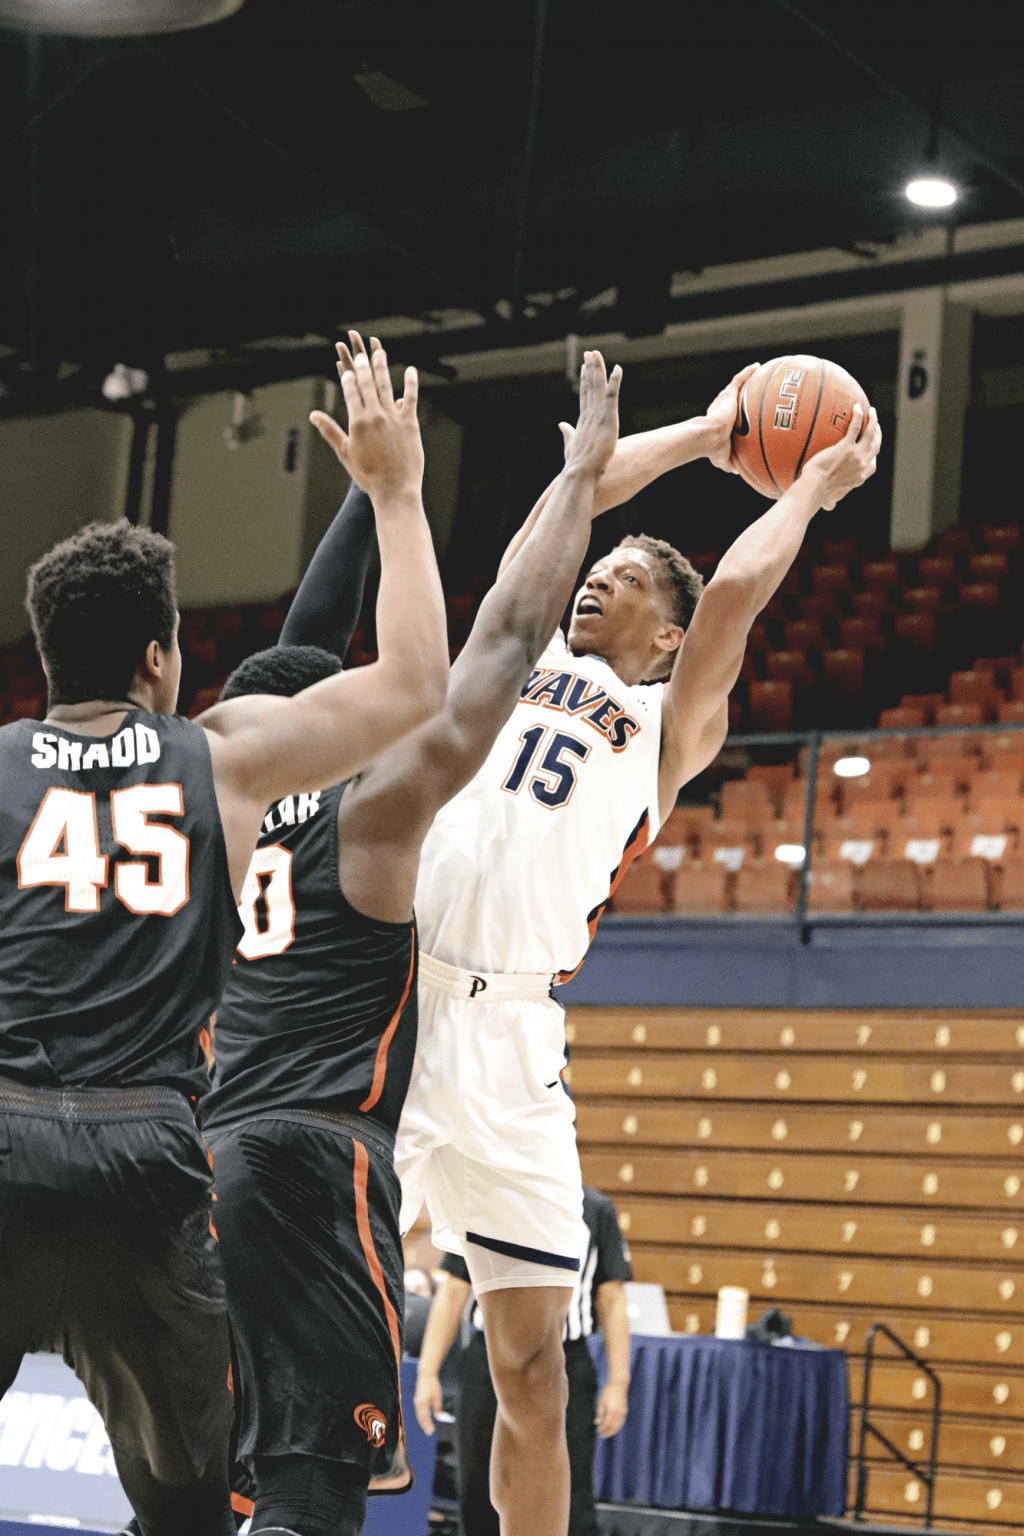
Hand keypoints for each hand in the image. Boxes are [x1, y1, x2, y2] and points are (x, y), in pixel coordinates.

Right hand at [309, 331, 423, 503]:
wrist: (394, 490)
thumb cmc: (368, 475)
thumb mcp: (345, 452)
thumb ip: (329, 430)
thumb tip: (313, 415)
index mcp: (357, 422)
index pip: (350, 392)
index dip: (347, 377)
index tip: (345, 366)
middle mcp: (374, 416)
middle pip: (366, 383)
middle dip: (362, 366)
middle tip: (360, 353)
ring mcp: (393, 418)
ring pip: (386, 386)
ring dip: (381, 366)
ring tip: (378, 351)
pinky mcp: (410, 423)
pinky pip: (410, 398)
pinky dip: (410, 383)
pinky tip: (410, 370)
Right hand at [413, 1368, 441, 1436]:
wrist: (425, 1374)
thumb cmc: (432, 1384)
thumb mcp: (437, 1396)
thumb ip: (437, 1407)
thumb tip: (438, 1417)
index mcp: (422, 1402)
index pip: (424, 1417)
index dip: (427, 1425)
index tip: (431, 1432)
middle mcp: (417, 1403)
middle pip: (420, 1418)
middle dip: (425, 1426)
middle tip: (429, 1433)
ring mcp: (416, 1402)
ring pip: (418, 1416)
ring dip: (422, 1423)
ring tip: (427, 1429)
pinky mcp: (417, 1400)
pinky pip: (418, 1412)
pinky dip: (421, 1418)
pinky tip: (425, 1420)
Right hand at [555, 349, 621, 478]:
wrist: (579, 472)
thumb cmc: (576, 463)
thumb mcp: (571, 444)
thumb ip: (567, 433)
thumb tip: (561, 424)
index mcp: (583, 420)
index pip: (584, 395)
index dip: (585, 380)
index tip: (585, 366)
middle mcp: (589, 414)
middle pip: (590, 386)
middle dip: (590, 368)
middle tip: (590, 352)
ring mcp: (597, 415)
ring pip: (598, 387)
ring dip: (598, 369)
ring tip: (597, 354)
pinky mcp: (607, 419)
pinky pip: (611, 396)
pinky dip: (615, 382)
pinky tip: (618, 369)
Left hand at [595, 1380, 628, 1437]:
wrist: (619, 1385)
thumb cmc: (608, 1392)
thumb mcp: (602, 1401)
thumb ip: (600, 1413)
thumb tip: (596, 1423)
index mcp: (612, 1410)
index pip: (607, 1424)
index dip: (602, 1429)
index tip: (597, 1431)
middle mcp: (618, 1413)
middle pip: (613, 1427)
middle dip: (607, 1432)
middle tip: (602, 1435)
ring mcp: (623, 1412)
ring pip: (618, 1426)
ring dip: (613, 1431)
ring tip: (607, 1433)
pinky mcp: (625, 1411)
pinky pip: (621, 1422)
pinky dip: (618, 1427)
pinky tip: (614, 1428)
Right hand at [703, 363, 760, 474]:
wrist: (709, 437)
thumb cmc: (714, 449)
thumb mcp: (724, 459)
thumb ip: (730, 464)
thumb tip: (737, 471)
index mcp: (720, 422)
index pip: (730, 416)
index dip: (737, 414)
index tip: (745, 415)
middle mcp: (722, 408)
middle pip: (734, 399)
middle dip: (742, 395)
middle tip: (753, 393)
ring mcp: (725, 400)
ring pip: (738, 387)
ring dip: (747, 379)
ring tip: (759, 374)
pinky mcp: (728, 394)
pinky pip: (739, 379)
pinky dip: (748, 372)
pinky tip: (757, 366)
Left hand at [801, 403, 881, 510]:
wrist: (815, 489)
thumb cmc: (819, 496)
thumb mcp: (830, 501)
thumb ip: (832, 501)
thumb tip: (829, 507)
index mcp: (860, 477)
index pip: (872, 464)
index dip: (874, 454)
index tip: (872, 448)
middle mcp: (862, 465)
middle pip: (876, 446)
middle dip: (878, 434)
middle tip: (875, 425)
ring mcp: (857, 455)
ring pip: (871, 434)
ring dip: (873, 421)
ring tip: (871, 412)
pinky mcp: (846, 447)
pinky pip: (856, 427)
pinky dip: (859, 416)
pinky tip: (857, 407)